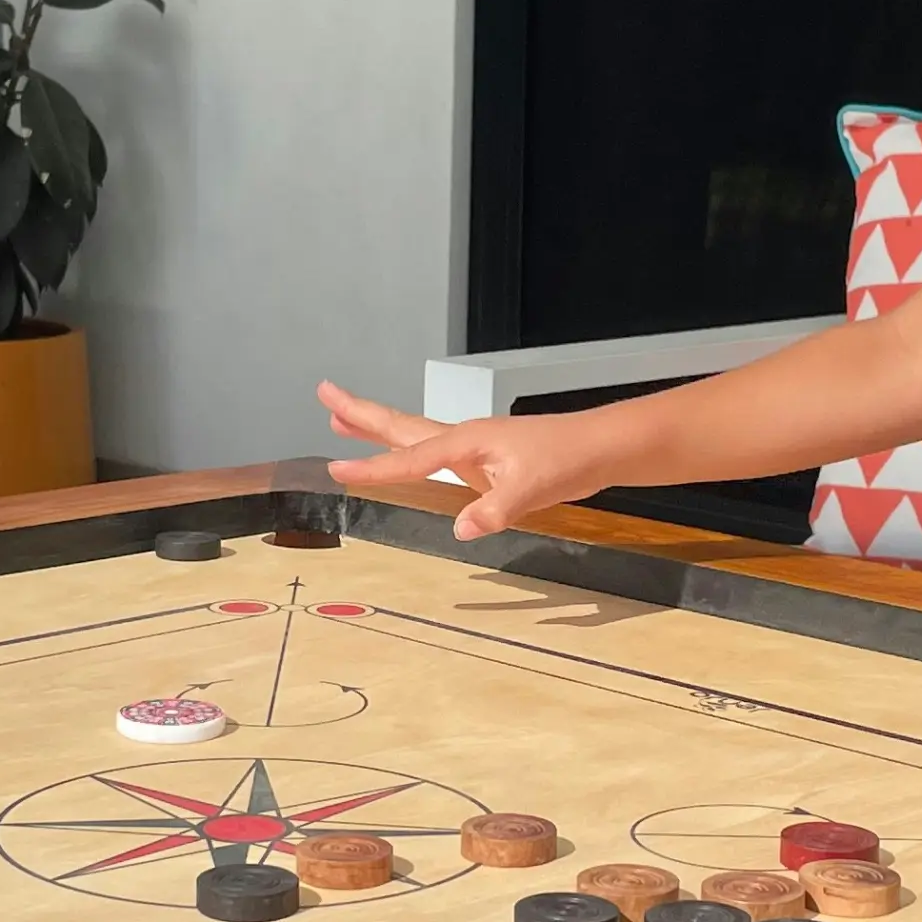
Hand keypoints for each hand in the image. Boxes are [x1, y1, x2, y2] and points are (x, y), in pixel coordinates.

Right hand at [319, 382, 610, 539]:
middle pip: (400, 424)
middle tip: (324, 393)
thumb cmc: (566, 460)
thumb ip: (494, 509)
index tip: (335, 469)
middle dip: (360, 413)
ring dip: (377, 427)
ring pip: (413, 434)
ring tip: (341, 421)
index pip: (410, 458)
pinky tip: (401, 454)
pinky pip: (432, 451)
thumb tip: (461, 527)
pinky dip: (407, 448)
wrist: (597, 448)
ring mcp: (471, 445)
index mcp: (467, 442)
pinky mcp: (483, 456)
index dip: (372, 467)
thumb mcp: (531, 490)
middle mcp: (462, 437)